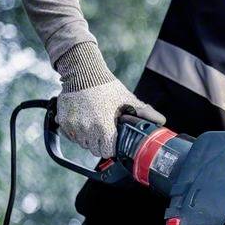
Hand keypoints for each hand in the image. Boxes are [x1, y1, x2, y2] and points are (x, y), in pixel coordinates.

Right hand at [54, 42, 164, 157]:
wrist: (83, 72)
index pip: (107, 152)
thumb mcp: (127, 99)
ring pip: (81, 143)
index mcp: (104, 128)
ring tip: (94, 123)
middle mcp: (87, 130)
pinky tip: (83, 119)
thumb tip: (161, 121)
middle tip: (104, 131)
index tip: (113, 141)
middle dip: (100, 144)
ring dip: (87, 138)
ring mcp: (73, 126)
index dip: (111, 148)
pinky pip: (70, 134)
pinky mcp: (63, 121)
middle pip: (94, 149)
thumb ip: (145, 112)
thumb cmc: (107, 86)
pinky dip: (75, 131)